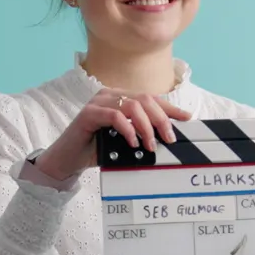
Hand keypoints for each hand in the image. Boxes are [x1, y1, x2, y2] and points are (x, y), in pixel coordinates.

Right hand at [34, 88, 191, 180]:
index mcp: (120, 98)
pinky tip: (132, 142)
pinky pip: (115, 116)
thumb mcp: (123, 141)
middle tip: (169, 138)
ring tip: (151, 145)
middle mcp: (110, 95)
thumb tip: (167, 136)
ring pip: (132, 105)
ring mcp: (98, 102)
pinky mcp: (88, 114)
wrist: (67, 160)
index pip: (150, 99)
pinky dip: (128, 129)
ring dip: (146, 126)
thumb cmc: (95, 149)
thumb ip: (140, 134)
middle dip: (161, 118)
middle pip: (144, 99)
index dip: (170, 108)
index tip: (187, 118)